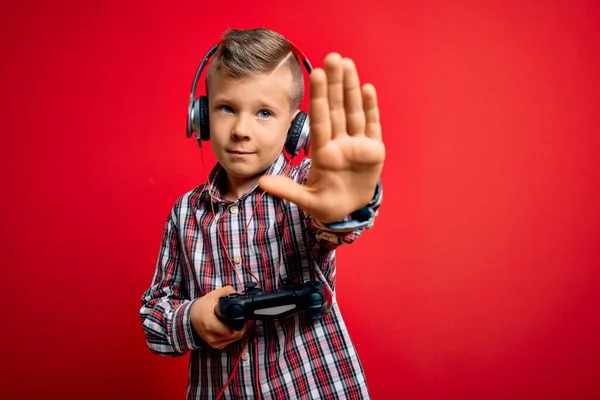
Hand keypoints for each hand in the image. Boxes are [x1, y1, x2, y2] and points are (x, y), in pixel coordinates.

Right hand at [190, 286, 247, 349]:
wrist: (190, 318)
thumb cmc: (201, 307)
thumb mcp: (213, 295)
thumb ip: (228, 292)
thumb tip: (240, 295)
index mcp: (210, 324)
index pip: (232, 330)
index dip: (241, 322)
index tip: (244, 314)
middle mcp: (212, 336)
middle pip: (235, 335)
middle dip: (242, 325)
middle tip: (243, 316)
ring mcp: (214, 343)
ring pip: (234, 339)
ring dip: (239, 330)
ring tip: (239, 320)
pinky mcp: (216, 345)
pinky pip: (230, 341)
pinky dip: (234, 335)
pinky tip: (233, 326)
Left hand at [259, 52, 384, 222]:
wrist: (348, 213)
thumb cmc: (326, 204)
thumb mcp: (306, 200)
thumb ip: (287, 190)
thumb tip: (261, 183)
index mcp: (323, 152)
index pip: (320, 119)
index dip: (319, 97)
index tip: (315, 73)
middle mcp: (339, 143)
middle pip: (338, 108)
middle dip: (335, 84)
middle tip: (332, 57)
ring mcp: (357, 145)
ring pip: (354, 111)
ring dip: (351, 88)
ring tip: (348, 64)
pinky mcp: (374, 151)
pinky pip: (372, 125)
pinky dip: (370, 108)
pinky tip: (367, 88)